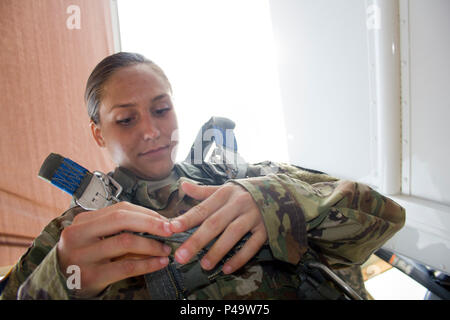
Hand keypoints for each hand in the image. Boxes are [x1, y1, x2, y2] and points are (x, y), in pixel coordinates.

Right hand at [57, 201, 172, 297]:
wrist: (62, 282)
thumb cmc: (85, 255)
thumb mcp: (94, 237)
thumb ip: (118, 228)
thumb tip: (157, 223)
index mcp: (82, 221)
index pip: (119, 209)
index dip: (146, 213)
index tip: (165, 220)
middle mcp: (78, 235)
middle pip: (121, 220)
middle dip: (151, 223)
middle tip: (170, 230)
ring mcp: (83, 256)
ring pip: (126, 243)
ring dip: (152, 245)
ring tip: (165, 249)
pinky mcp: (91, 276)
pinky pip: (126, 267)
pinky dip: (148, 264)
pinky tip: (159, 263)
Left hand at [170, 182, 266, 273]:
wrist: (278, 192)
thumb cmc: (244, 193)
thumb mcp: (225, 189)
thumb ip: (203, 191)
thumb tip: (182, 185)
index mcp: (225, 193)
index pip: (203, 208)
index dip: (187, 219)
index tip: (172, 228)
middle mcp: (238, 203)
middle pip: (215, 223)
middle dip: (197, 240)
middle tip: (181, 256)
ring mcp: (253, 216)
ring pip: (233, 234)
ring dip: (217, 251)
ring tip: (204, 265)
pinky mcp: (265, 229)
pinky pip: (252, 245)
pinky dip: (240, 258)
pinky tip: (227, 268)